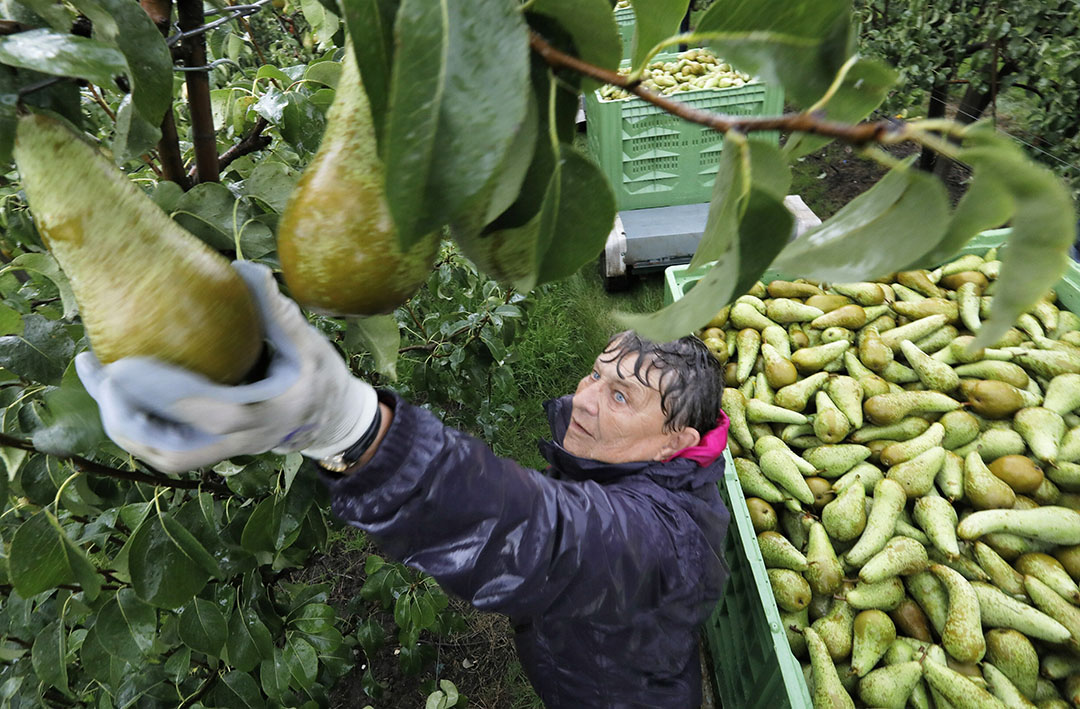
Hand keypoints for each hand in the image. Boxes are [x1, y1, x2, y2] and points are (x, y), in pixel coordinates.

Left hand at [76, 261, 377, 472]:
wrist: (331, 419)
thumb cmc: (320, 376)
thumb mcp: (308, 343)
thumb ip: (277, 311)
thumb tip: (242, 268)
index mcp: (261, 414)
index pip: (203, 410)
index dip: (160, 392)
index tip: (122, 363)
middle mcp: (237, 440)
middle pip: (168, 448)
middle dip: (125, 417)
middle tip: (99, 370)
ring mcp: (222, 450)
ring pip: (161, 453)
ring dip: (122, 422)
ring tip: (96, 374)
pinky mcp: (211, 447)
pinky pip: (165, 445)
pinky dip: (136, 422)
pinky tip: (117, 387)